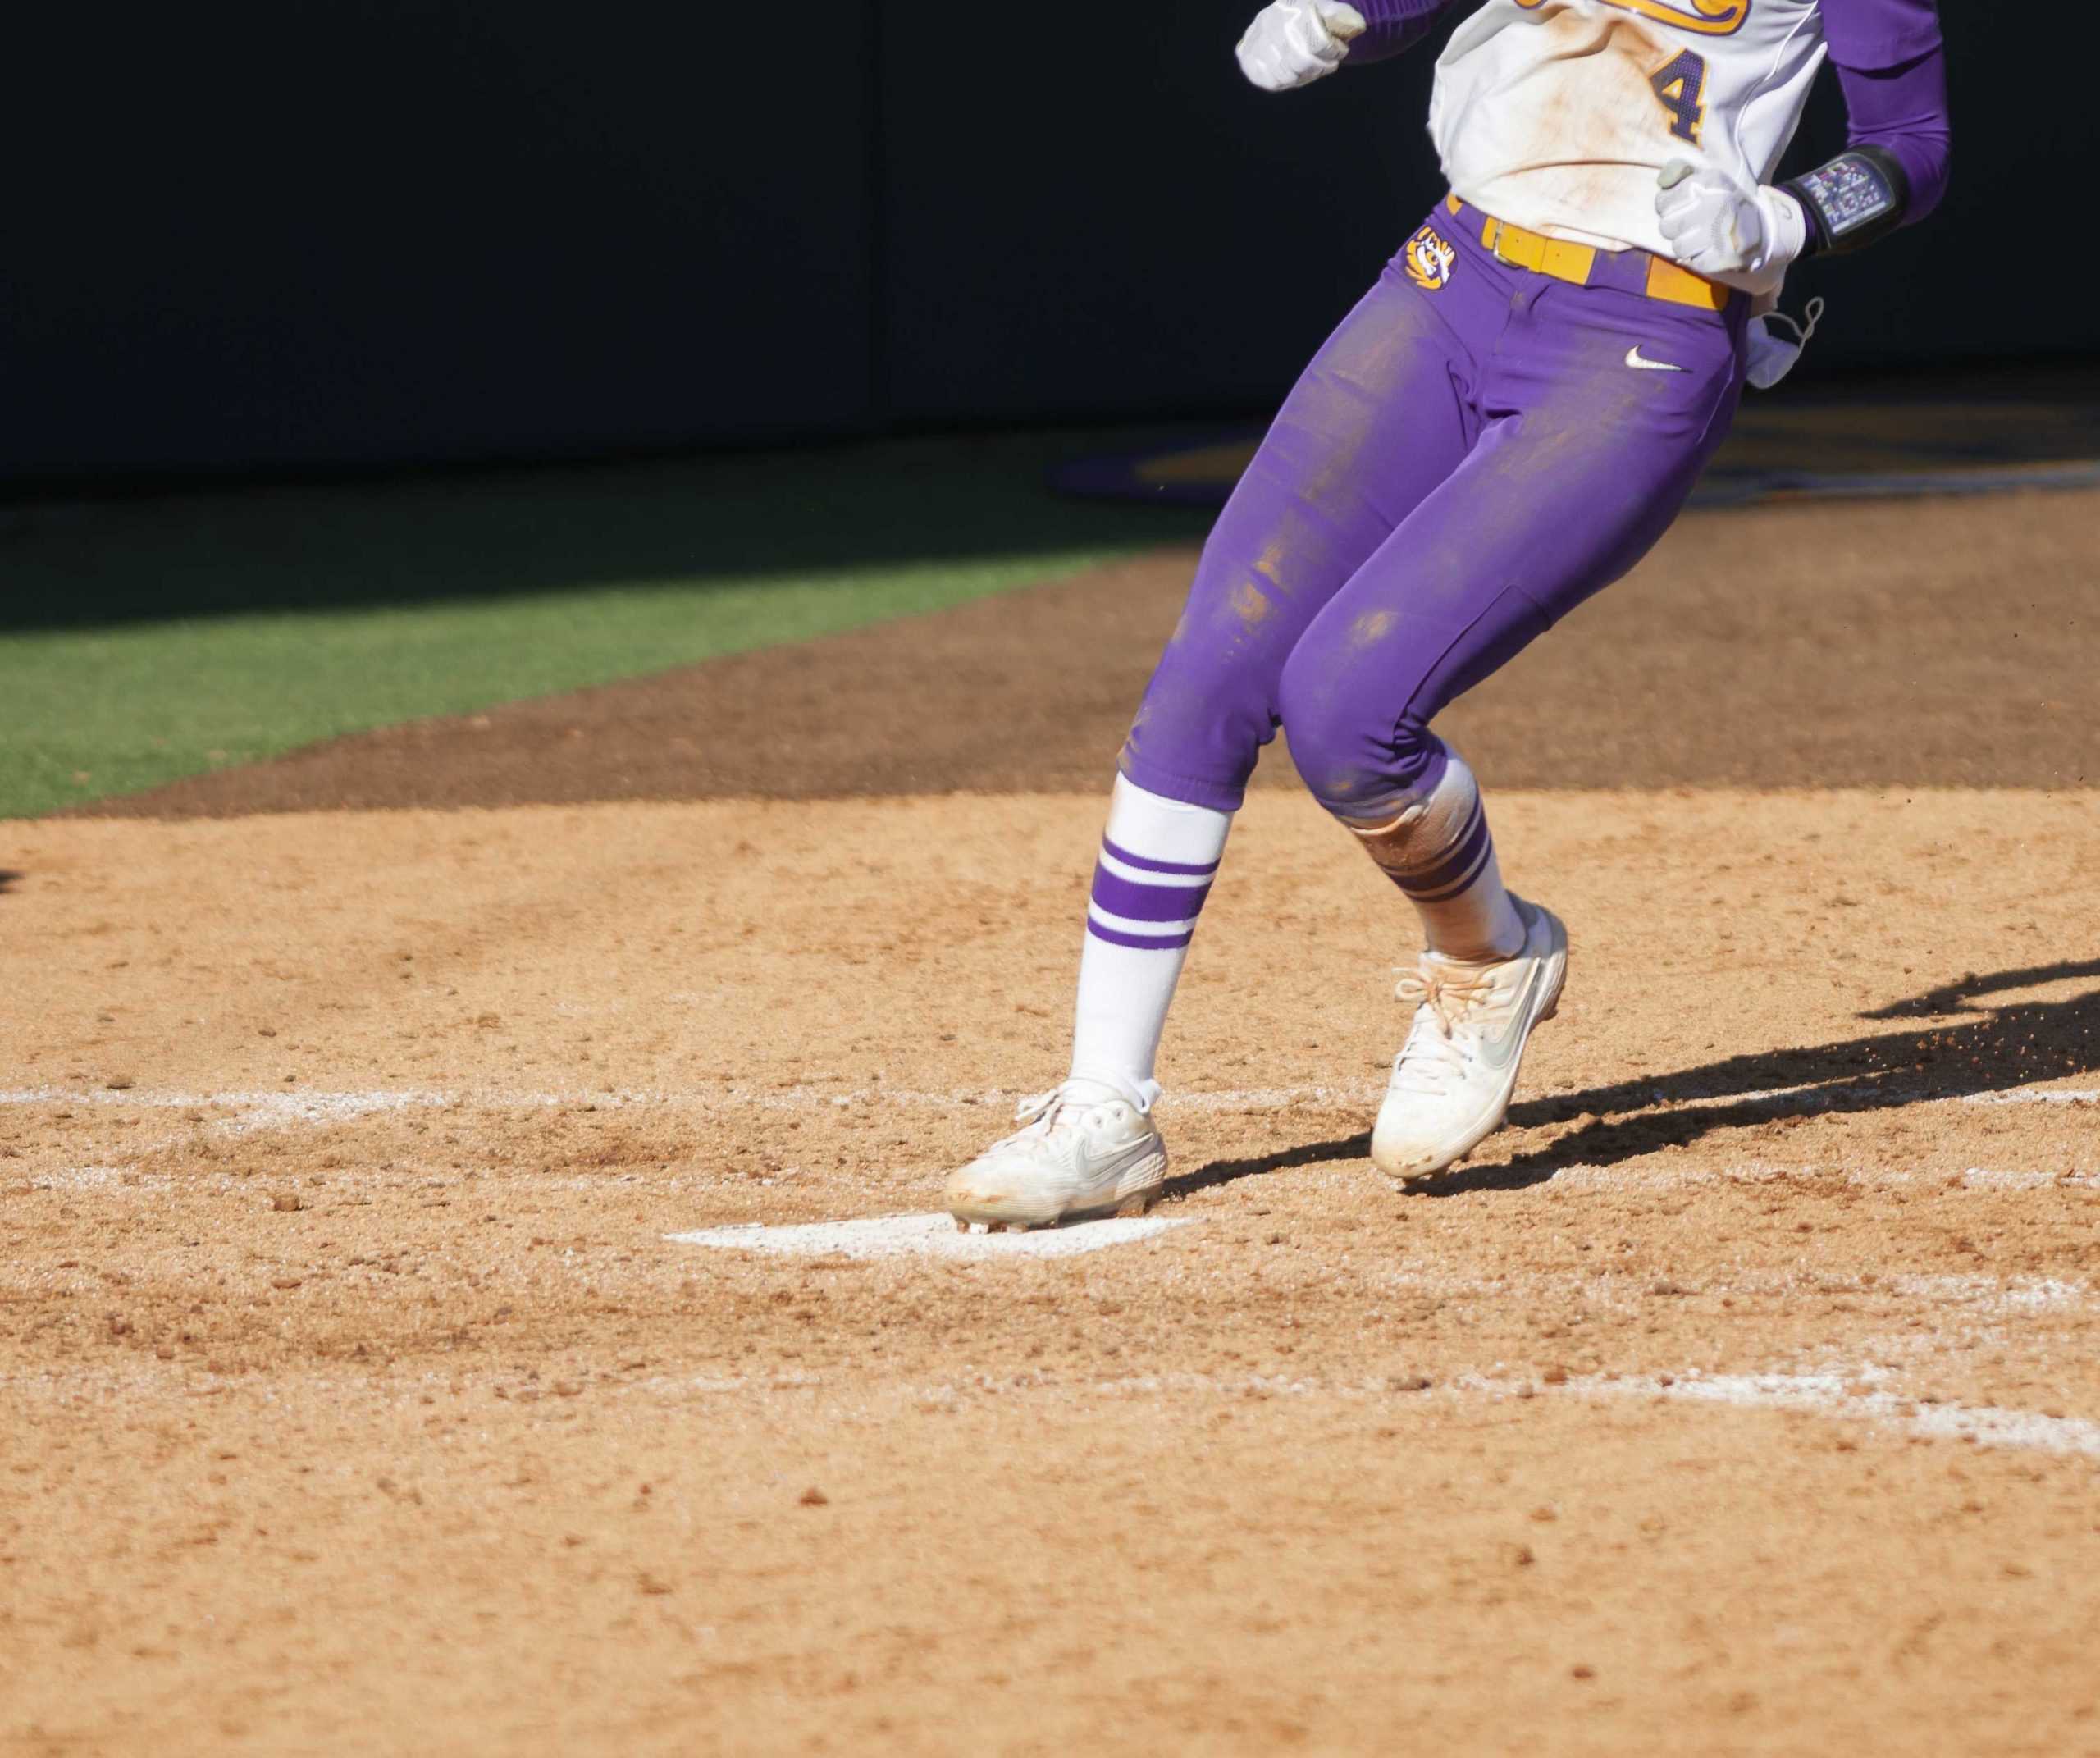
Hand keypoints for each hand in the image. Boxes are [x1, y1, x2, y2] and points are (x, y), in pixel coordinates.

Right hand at [1236, 0, 1366, 92]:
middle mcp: (1269, 20)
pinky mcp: (1246, 55)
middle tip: (1328, 64)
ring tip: (1313, 68)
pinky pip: (1268, 81)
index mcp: (1293, 5)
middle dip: (1319, 67)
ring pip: (1284, 75)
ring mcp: (1255, 38)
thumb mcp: (1336, 11)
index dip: (1332, 52)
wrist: (1291, 14)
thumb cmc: (1319, 15)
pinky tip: (1295, 74)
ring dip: (1304, 77)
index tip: (1339, 52)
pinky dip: (1285, 82)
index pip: (1315, 40)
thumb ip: (1347, 18)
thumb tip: (1356, 28)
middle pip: (1299, 62)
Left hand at [1655, 159, 1808, 295]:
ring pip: (1678, 246)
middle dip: (1673, 229)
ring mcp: (1721, 232)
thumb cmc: (1724, 204)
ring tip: (1700, 238)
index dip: (1665, 208)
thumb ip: (1680, 174)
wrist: (1760, 230)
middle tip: (1690, 226)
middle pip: (1666, 226)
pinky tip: (1709, 250)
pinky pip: (1692, 262)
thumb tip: (1662, 181)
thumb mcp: (1707, 180)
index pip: (1663, 201)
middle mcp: (1718, 204)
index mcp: (1712, 181)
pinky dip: (1698, 259)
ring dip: (1685, 245)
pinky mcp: (1723, 256)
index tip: (1679, 208)